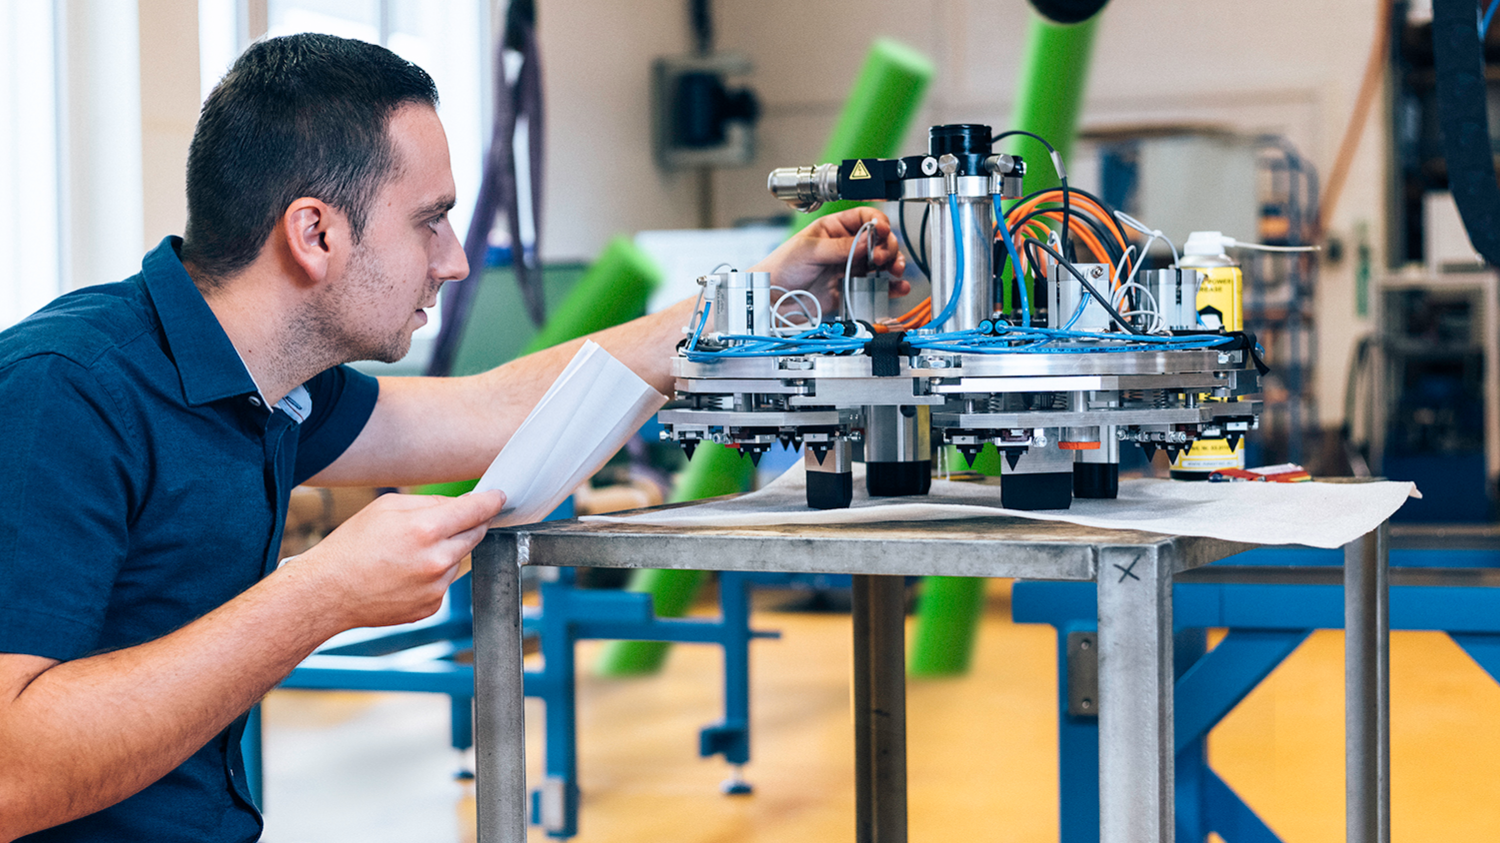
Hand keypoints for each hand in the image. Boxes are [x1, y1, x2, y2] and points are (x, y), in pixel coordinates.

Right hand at [289, 490, 505, 629]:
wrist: (328, 592)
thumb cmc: (352, 546)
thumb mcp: (387, 508)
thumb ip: (430, 503)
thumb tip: (460, 504)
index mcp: (427, 530)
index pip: (476, 510)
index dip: (491, 501)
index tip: (499, 497)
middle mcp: (437, 560)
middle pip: (475, 534)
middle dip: (468, 524)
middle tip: (445, 523)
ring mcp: (436, 587)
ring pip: (459, 559)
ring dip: (446, 552)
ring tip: (408, 554)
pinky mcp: (432, 606)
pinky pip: (444, 583)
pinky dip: (434, 575)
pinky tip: (405, 574)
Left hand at [751, 207, 909, 314]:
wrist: (772, 299)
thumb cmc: (781, 267)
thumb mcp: (809, 250)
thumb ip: (841, 246)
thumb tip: (869, 239)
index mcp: (834, 228)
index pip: (865, 217)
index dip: (878, 222)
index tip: (883, 231)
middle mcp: (846, 246)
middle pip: (879, 241)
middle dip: (888, 247)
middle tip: (882, 258)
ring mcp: (850, 268)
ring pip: (882, 263)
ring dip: (894, 266)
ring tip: (896, 272)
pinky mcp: (851, 289)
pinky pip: (876, 286)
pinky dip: (890, 287)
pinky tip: (898, 287)